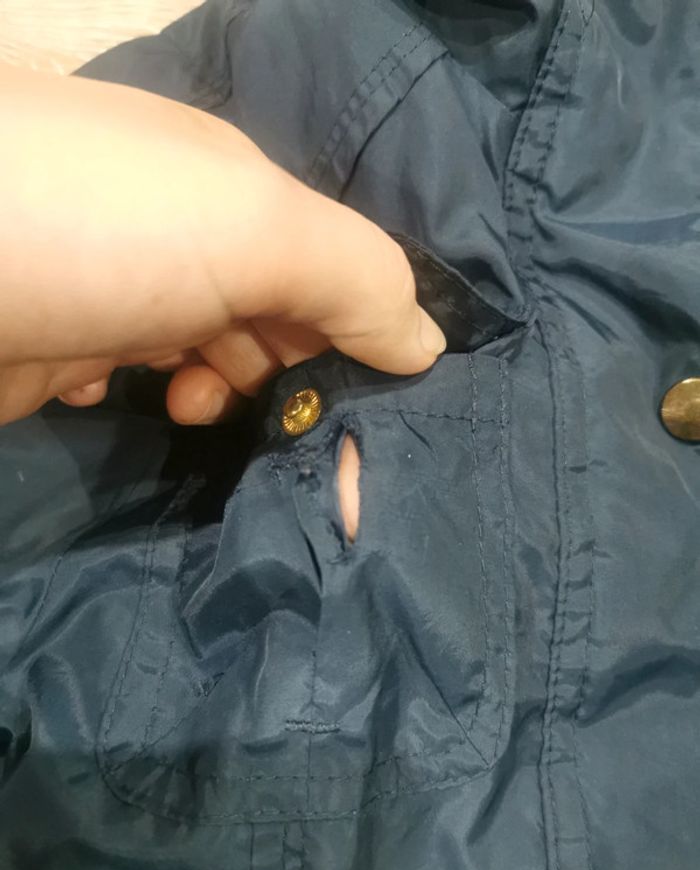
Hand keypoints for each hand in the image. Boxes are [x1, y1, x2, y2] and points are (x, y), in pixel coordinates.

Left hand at [0, 65, 444, 426]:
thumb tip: (427, 346)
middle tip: (273, 409)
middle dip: (280, 367)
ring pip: (196, 354)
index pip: (325, 263)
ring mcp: (109, 288)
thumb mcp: (254, 229)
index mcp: (230, 188)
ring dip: (209, 387)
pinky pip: (118, 378)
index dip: (352, 327)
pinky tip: (101, 391)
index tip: (357, 395)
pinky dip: (128, 393)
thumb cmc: (102, 231)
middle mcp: (173, 232)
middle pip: (264, 314)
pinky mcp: (51, 347)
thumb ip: (356, 280)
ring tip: (183, 399)